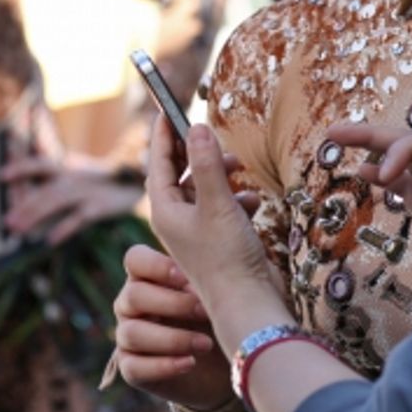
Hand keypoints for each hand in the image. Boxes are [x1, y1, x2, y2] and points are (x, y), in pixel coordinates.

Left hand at [1, 154, 142, 244]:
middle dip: (24, 205)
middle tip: (6, 223)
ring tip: (18, 230)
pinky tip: (50, 240)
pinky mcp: (100, 205)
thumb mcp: (79, 176)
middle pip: (45, 189)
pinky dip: (64, 228)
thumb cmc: (101, 184)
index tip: (1, 175)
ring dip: (36, 215)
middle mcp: (75, 177)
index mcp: (68, 169)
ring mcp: (88, 191)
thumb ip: (54, 184)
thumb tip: (23, 198)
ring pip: (57, 200)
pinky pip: (79, 217)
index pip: (41, 164)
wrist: (137, 185)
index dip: (22, 168)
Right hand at [111, 244, 234, 410]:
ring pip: (130, 333)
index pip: (135, 259)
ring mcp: (129, 335)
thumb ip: (225, 257)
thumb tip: (233, 230)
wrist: (235, 357)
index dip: (155, 266)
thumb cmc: (233, 308)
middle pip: (132, 295)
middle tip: (206, 310)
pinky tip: (190, 362)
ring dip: (171, 338)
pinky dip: (162, 365)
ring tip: (207, 344)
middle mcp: (133, 302)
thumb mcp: (234, 282)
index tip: (186, 275)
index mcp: (152, 275)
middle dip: (171, 303)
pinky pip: (133, 367)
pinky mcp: (133, 369)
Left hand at [145, 117, 274, 310]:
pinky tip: (253, 201)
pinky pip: (223, 207)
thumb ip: (208, 163)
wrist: (246, 303)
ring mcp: (197, 231)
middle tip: (211, 135)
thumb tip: (196, 127)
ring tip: (239, 166)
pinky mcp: (218, 240)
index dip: (163, 135)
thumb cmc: (226, 257)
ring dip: (221, 174)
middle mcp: (176, 220)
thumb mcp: (217, 203)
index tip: (167, 109)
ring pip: (204, 189)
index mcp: (165, 210)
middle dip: (198, 153)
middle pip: (179, 174)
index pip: (158, 162)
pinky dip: (237, 198)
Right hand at [328, 125, 411, 292]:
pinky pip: (402, 184)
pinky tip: (361, 172)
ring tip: (337, 140)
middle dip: (373, 135)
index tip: (383, 176)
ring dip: (371, 148)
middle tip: (335, 132)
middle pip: (408, 143)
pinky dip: (380, 175)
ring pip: (401, 160)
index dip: (400, 151)